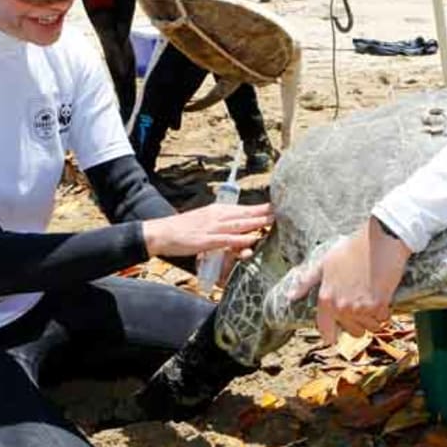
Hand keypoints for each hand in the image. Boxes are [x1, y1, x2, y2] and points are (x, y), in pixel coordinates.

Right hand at [142, 202, 272, 257]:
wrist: (161, 232)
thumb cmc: (184, 230)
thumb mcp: (205, 222)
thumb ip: (222, 226)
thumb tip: (238, 230)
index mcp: (218, 211)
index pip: (245, 208)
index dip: (262, 208)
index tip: (280, 206)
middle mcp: (218, 216)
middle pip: (247, 214)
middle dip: (266, 213)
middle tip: (285, 210)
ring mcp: (213, 228)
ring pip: (240, 225)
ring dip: (258, 222)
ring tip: (275, 221)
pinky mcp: (206, 241)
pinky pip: (227, 240)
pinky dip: (241, 239)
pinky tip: (252, 239)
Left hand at [291, 219, 410, 343]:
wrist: (380, 242)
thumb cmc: (351, 248)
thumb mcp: (324, 262)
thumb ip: (307, 282)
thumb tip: (290, 296)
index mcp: (326, 299)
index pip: (326, 330)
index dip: (331, 335)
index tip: (335, 337)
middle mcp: (342, 307)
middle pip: (352, 332)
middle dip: (356, 323)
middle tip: (359, 307)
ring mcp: (361, 308)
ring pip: (369, 328)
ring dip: (371, 319)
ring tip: (371, 300)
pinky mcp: (380, 306)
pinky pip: (383, 320)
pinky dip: (384, 313)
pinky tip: (382, 298)